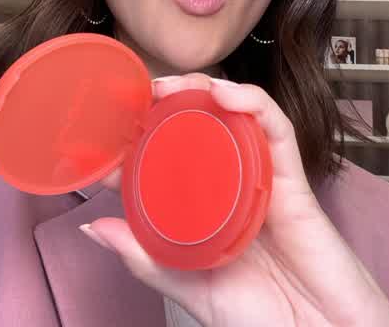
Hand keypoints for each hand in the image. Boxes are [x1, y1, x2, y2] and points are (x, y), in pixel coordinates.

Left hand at [82, 74, 388, 326]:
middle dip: (171, 100)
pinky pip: (277, 128)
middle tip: (138, 95)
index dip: (138, 139)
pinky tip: (223, 93)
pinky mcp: (295, 177)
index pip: (169, 158)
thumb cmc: (263, 319)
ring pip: (237, 115)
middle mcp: (235, 183)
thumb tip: (93, 228)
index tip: (107, 132)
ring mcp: (265, 176)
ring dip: (204, 90)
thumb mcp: (193, 288)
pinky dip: (252, 102)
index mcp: (209, 206)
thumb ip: (148, 259)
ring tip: (169, 84)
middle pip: (203, 125)